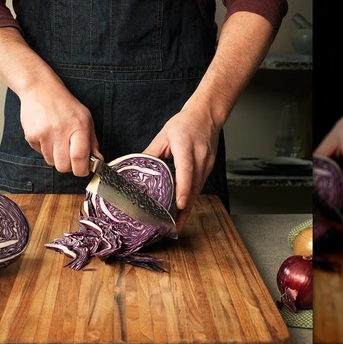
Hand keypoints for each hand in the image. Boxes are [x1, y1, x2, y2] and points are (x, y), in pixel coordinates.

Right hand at [19, 83, 99, 175]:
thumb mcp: (85, 118)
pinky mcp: (31, 136)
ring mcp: (44, 134)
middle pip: (63, 166)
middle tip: (69, 156)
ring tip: (57, 141)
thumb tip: (98, 161)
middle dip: (68, 166)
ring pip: (51, 162)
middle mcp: (60, 130)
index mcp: (78, 126)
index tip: (83, 169)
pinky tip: (46, 135)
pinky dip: (44, 149)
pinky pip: (40, 154)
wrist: (40, 89)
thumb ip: (92, 141)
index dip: (82, 170)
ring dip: (56, 157)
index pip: (79, 158)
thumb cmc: (65, 104)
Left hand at [144, 108, 218, 232]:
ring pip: (197, 191)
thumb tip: (134, 170)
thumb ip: (150, 153)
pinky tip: (181, 211)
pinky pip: (199, 187)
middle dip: (184, 210)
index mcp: (186, 146)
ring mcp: (206, 164)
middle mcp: (200, 157)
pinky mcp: (208, 169)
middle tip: (171, 228)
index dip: (183, 188)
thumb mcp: (163, 136)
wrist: (206, 116)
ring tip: (174, 226)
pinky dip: (190, 200)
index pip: (186, 169)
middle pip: (194, 187)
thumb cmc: (184, 124)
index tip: (180, 205)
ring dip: (187, 209)